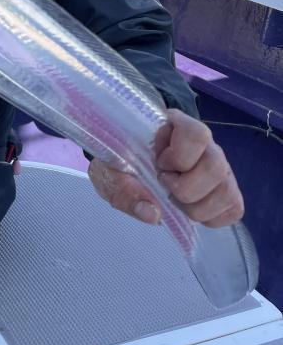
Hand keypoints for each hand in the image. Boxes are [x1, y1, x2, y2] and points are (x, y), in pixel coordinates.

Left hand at [88, 108, 243, 227]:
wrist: (127, 165)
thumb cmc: (121, 161)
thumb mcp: (111, 172)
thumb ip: (125, 190)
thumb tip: (153, 214)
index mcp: (178, 127)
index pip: (197, 134)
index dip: (177, 156)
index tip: (157, 163)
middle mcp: (207, 146)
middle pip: (216, 167)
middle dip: (185, 187)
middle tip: (164, 185)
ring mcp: (220, 168)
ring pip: (228, 192)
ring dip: (197, 207)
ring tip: (175, 199)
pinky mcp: (226, 190)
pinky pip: (233, 208)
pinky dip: (210, 217)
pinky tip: (189, 208)